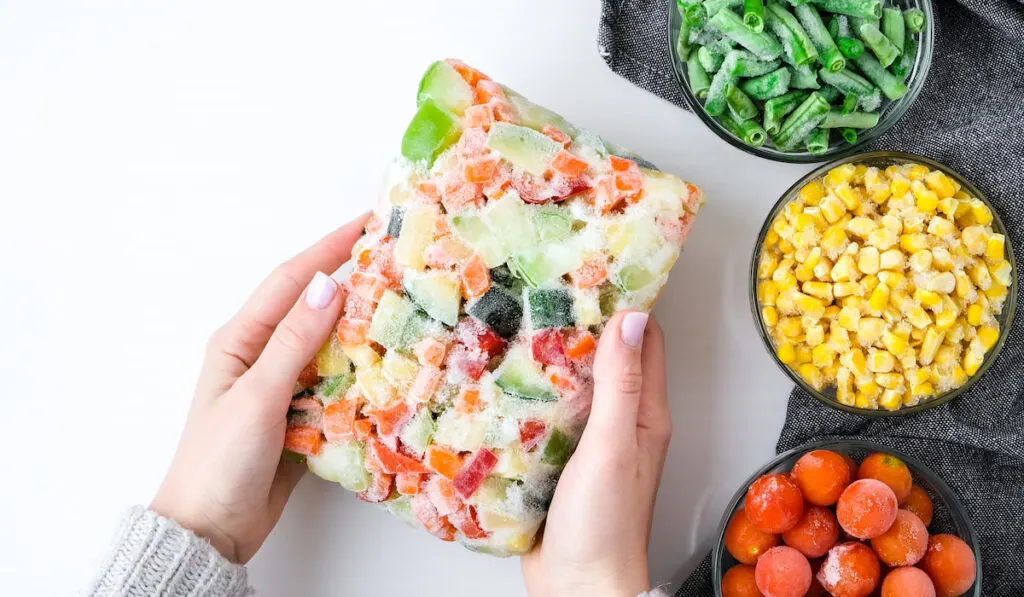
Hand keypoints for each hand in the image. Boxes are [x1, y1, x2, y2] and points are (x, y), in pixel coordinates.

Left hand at [150, 213, 368, 563]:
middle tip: (397, 261)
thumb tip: (327, 284)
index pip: (291, 281)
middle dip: (352, 280)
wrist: (210, 530)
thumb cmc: (220, 461)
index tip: (368, 224)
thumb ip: (293, 342)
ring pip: (329, 344)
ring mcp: (282, 386)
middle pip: (313, 307)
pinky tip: (389, 365)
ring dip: (361, 325)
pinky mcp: (300, 415)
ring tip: (404, 306)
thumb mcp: (257, 396)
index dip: (329, 248)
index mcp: (240, 340)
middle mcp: (261, 355)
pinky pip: (336, 381)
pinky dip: (361, 370)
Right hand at [521, 311, 671, 596]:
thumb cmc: (604, 525)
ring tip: (519, 322)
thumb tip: (631, 319)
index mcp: (646, 414)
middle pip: (606, 359)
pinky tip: (505, 380)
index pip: (645, 343)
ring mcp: (591, 443)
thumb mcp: (613, 446)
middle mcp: (622, 423)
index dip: (627, 304)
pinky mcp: (561, 461)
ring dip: (553, 359)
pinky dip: (533, 394)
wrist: (577, 587)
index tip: (598, 270)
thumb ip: (621, 386)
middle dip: (581, 325)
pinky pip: (549, 416)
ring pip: (574, 386)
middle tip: (546, 290)